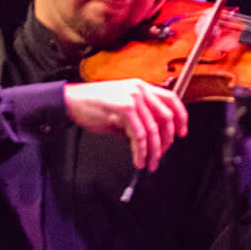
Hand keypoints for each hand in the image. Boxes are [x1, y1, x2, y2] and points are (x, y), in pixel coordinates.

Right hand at [64, 78, 190, 170]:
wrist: (69, 101)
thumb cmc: (91, 104)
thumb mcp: (119, 108)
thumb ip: (136, 119)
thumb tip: (148, 139)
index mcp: (140, 86)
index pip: (171, 99)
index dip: (181, 117)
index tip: (181, 133)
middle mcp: (139, 89)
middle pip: (166, 117)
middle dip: (166, 141)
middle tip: (161, 155)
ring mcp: (132, 97)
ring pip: (153, 129)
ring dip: (153, 151)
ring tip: (149, 163)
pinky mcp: (124, 108)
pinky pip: (138, 135)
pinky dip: (140, 150)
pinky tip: (138, 159)